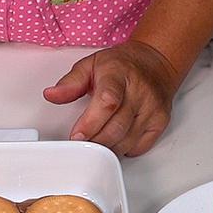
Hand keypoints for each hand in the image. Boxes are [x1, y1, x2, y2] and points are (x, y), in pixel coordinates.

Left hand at [43, 40, 180, 156]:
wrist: (156, 62)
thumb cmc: (122, 65)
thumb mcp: (91, 64)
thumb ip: (70, 82)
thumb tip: (52, 95)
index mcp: (118, 74)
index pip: (107, 102)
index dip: (91, 123)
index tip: (76, 136)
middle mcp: (140, 91)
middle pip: (116, 127)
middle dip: (94, 141)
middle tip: (81, 143)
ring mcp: (152, 108)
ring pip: (127, 141)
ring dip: (107, 148)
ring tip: (95, 141)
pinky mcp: (161, 122)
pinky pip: (139, 147)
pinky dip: (123, 149)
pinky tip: (115, 140)